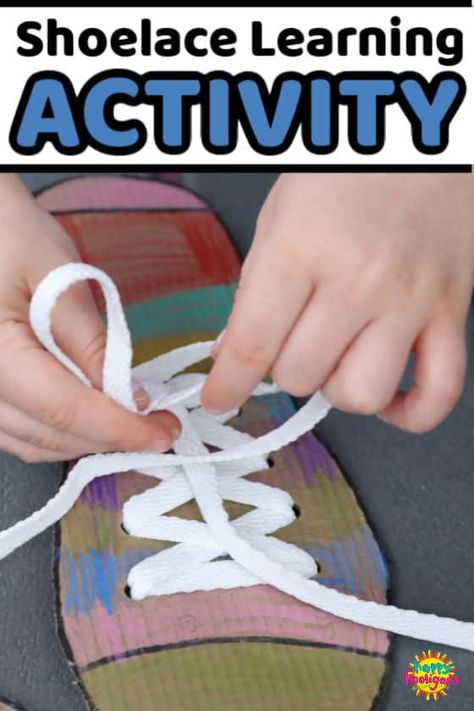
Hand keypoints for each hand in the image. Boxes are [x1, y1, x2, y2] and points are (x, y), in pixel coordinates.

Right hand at [0, 175, 179, 461]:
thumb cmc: (10, 233)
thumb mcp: (58, 277)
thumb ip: (91, 342)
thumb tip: (129, 397)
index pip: (62, 408)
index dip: (116, 428)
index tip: (161, 433)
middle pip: (46, 434)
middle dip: (107, 439)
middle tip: (158, 428)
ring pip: (30, 442)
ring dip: (84, 440)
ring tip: (131, 423)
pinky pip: (17, 430)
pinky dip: (58, 431)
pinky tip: (92, 415)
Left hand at [203, 172, 473, 431]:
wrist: (422, 144)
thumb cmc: (343, 175)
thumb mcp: (278, 217)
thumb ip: (253, 288)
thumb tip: (229, 353)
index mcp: (299, 248)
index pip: (252, 344)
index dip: (228, 384)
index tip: (218, 398)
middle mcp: (356, 281)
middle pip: (300, 375)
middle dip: (284, 369)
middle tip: (291, 341)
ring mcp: (409, 300)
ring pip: (359, 394)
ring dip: (336, 388)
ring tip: (336, 357)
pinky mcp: (450, 311)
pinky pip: (438, 392)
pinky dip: (410, 412)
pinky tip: (387, 399)